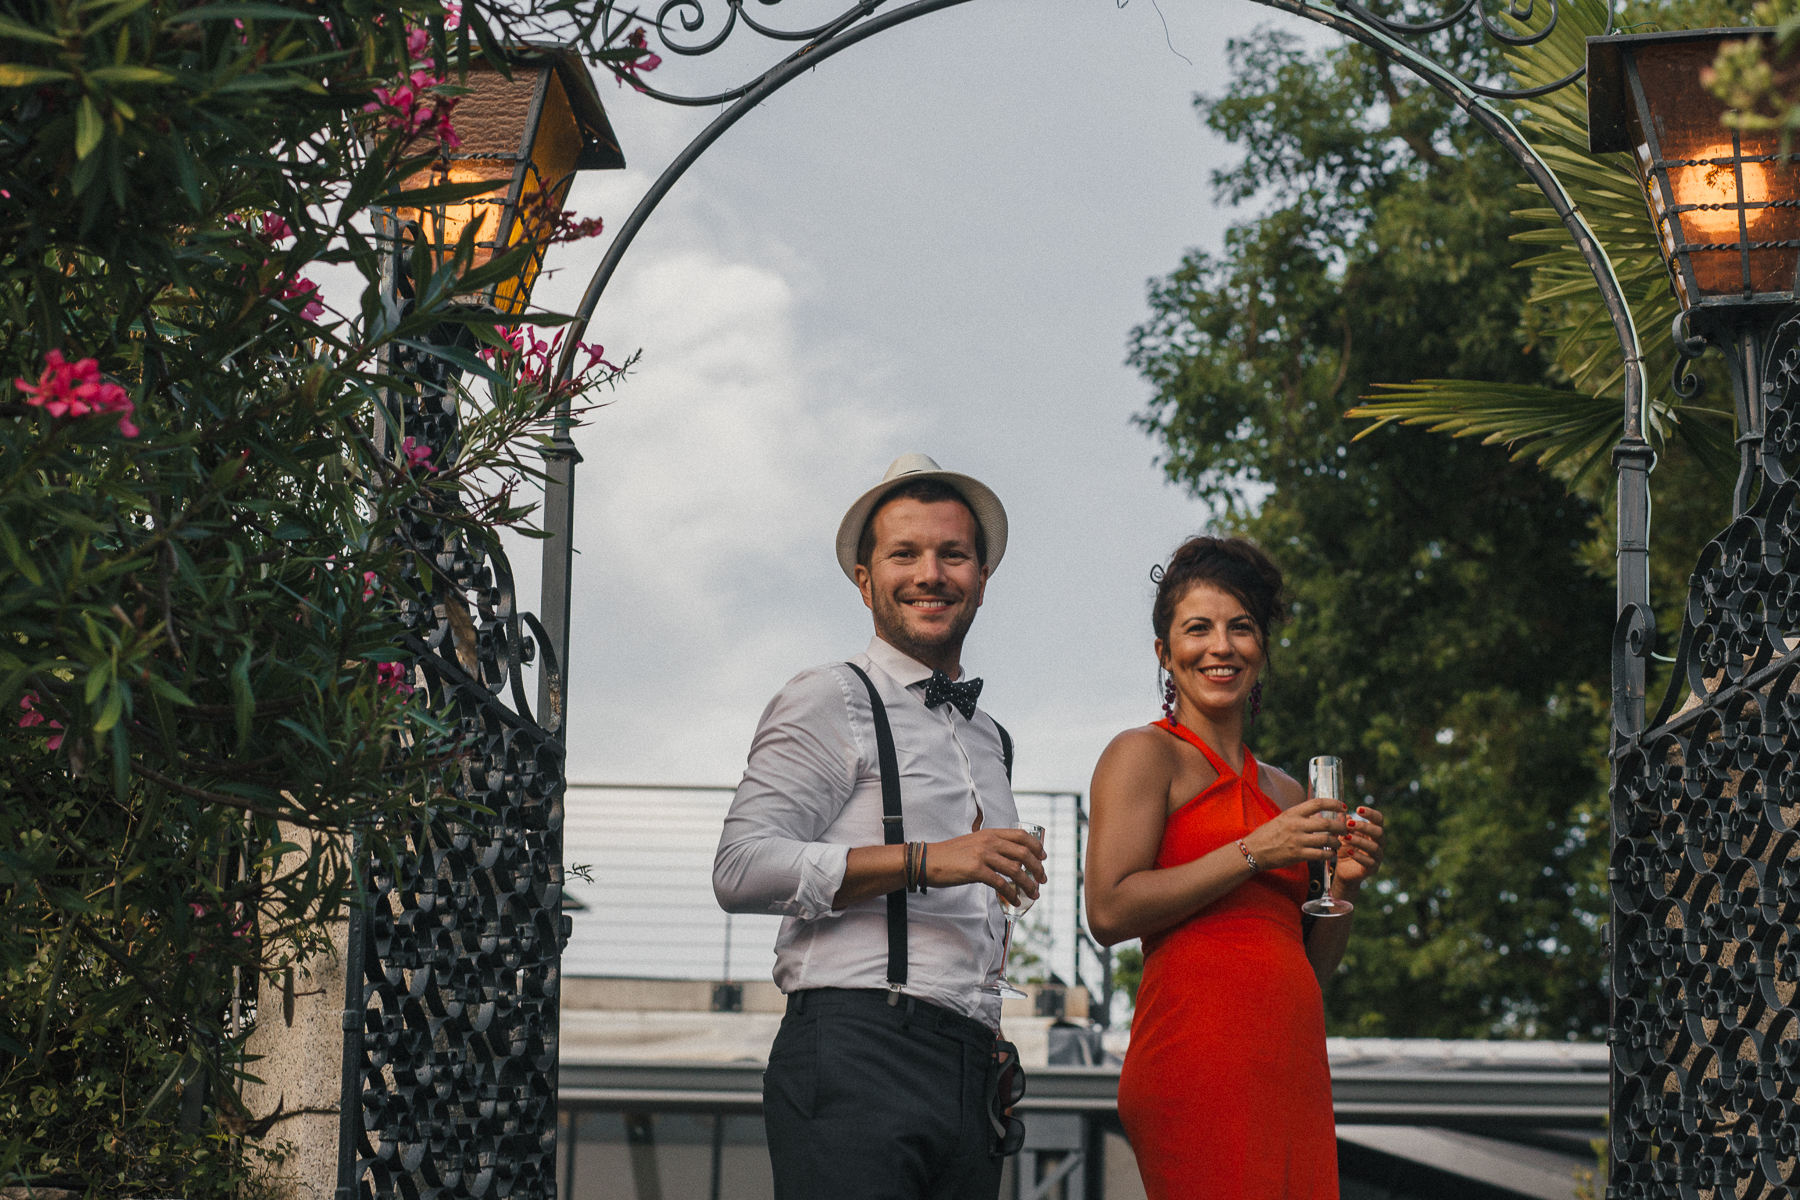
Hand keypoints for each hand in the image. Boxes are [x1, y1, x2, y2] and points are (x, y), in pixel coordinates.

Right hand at [927, 828, 1045, 905]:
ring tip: (1034, 894)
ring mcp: (982, 855)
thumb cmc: (950, 855)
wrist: (927, 860)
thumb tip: (1011, 861)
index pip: (1021, 835)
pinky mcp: (976, 870)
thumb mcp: (973, 843)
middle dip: (1037, 868)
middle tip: (1042, 880)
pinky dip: (1011, 894)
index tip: (1042, 857)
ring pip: (1016, 869)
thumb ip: (991, 847)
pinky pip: (1001, 884)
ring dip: (1028, 884)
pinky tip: (1014, 900)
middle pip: (1023, 852)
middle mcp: (988, 841)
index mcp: (989, 833)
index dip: (1036, 846)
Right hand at [1243, 796, 1345, 871]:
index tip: (1343, 806)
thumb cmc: (1268, 834)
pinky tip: (1330, 855)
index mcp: (1293, 813)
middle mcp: (1296, 825)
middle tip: (1345, 829)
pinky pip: (1320, 854)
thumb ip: (1300, 817)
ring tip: (1338, 844)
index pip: (1318, 803)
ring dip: (1337, 843)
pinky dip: (1329, 855)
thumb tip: (1319, 816)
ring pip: (1326, 840)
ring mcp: (1297, 840)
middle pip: (1327, 824)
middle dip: (1341, 827)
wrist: (1253, 850)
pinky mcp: (1297, 855)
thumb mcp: (1283, 819)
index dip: (1334, 804)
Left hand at [1334, 805, 1385, 890]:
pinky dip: (1359, 856)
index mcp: (1374, 831)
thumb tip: (1346, 816)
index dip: (1370, 813)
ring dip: (1359, 841)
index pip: (1379, 819)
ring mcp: (1377, 856)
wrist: (1344, 870)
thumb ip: (1344, 825)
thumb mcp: (1342, 834)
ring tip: (1345, 837)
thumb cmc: (1346, 848)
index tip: (1358, 809)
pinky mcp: (1373, 868)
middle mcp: (1379, 843)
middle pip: (1378, 832)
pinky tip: (1349, 851)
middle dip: (1364, 827)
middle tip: (1349, 824)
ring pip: (1374, 847)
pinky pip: (1369, 862)